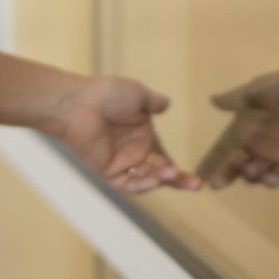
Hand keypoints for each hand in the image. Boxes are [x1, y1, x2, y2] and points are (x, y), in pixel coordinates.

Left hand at [41, 76, 200, 193]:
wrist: (80, 103)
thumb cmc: (107, 94)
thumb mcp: (138, 94)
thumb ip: (153, 102)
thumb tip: (166, 103)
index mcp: (142, 135)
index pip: (164, 159)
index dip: (178, 170)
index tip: (198, 180)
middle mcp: (133, 151)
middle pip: (159, 173)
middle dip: (176, 179)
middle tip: (195, 184)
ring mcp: (121, 163)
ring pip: (146, 179)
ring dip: (161, 178)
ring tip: (172, 173)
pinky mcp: (107, 171)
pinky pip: (128, 184)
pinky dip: (143, 185)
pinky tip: (155, 180)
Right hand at [198, 69, 278, 189]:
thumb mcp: (261, 89)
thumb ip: (238, 99)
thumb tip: (213, 100)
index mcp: (246, 127)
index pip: (224, 148)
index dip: (211, 162)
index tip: (198, 176)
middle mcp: (258, 143)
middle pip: (236, 166)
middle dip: (226, 176)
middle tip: (218, 181)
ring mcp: (276, 154)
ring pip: (256, 174)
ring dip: (250, 176)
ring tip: (251, 169)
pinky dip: (272, 180)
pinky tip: (270, 175)